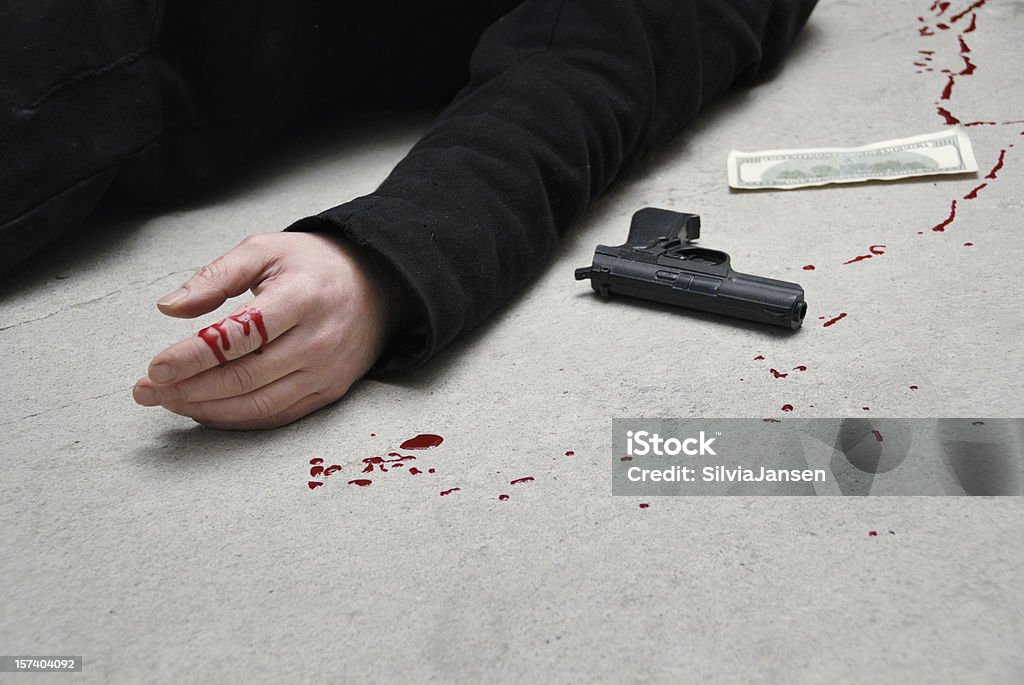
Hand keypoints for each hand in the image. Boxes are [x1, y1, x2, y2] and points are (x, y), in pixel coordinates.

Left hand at [132, 232, 409, 428]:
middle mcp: (318, 340)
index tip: (155, 367)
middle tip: (146, 391)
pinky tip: (205, 410)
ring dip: (205, 409)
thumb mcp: (265, 250)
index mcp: (301, 298)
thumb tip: (169, 308)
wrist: (378, 287)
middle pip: (243, 377)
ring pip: (257, 404)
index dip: (192, 356)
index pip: (237, 337)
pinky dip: (236, 419)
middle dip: (187, 389)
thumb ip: (215, 276)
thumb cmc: (314, 266)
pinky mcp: (328, 392)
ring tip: (168, 402)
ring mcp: (325, 372)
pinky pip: (276, 415)